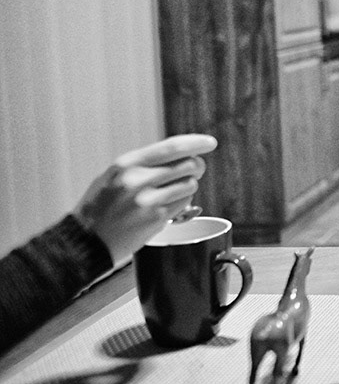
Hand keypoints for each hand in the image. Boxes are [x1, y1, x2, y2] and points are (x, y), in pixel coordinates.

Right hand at [73, 134, 215, 263]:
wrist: (85, 240)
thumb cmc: (100, 208)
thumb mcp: (114, 176)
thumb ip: (144, 164)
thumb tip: (181, 153)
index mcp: (127, 164)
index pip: (171, 147)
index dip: (195, 143)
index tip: (209, 143)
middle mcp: (138, 179)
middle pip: (188, 164)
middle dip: (196, 167)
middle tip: (194, 170)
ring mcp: (148, 200)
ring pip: (190, 184)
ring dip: (188, 186)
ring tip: (172, 192)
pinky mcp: (156, 218)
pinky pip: (184, 203)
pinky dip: (182, 202)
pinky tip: (167, 205)